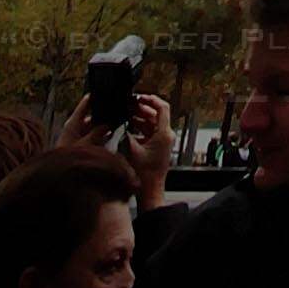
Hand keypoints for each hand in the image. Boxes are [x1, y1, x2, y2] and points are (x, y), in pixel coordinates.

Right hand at [123, 85, 172, 206]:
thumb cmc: (145, 175)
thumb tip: (122, 123)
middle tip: (129, 104)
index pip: (162, 108)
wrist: (150, 191)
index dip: (151, 99)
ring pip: (152, 123)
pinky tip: (128, 127)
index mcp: (164, 134)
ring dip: (140, 118)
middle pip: (156, 114)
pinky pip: (149, 132)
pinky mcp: (157, 148)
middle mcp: (166, 136)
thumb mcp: (132, 150)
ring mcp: (162, 142)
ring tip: (127, 114)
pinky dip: (140, 128)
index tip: (140, 96)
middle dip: (142, 108)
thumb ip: (127, 134)